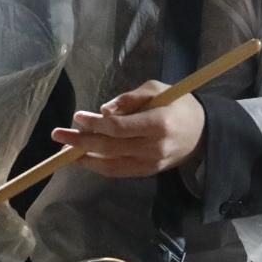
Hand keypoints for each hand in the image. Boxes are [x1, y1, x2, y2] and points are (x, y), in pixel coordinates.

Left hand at [50, 81, 206, 176]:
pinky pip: (118, 172)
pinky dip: (98, 166)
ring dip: (84, 158)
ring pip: (110, 164)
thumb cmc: (177, 104)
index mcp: (157, 123)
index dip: (94, 124)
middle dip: (80, 142)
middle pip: (109, 147)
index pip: (118, 128)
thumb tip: (102, 112)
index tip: (78, 116)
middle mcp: (153, 147)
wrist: (203, 133)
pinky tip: (84, 158)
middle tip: (58, 135)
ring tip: (64, 151)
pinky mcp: (148, 172)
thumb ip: (129, 99)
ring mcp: (150, 163)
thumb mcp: (156, 89)